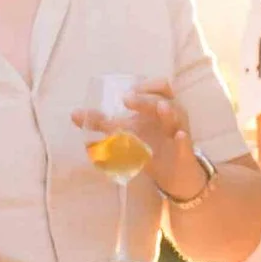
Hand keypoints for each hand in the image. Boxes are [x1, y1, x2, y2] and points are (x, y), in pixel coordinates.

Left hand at [73, 73, 203, 196]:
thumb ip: (101, 123)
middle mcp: (172, 117)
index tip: (128, 90)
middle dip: (146, 99)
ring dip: (169, 113)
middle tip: (127, 100)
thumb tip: (74, 114)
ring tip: (161, 108)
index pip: (161, 87)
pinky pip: (186, 144)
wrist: (171, 176)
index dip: (147, 85)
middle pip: (164, 100)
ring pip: (177, 119)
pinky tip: (178, 135)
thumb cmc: (150, 147)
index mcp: (159, 108)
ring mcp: (179, 134)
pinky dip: (183, 139)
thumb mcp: (126, 134)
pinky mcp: (184, 154)